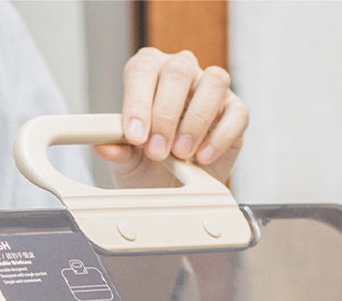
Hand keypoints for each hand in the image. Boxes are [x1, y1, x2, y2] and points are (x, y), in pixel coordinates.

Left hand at [95, 47, 248, 188]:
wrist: (174, 188)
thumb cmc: (148, 165)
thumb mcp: (127, 161)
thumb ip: (117, 150)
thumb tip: (105, 147)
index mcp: (148, 72)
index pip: (142, 70)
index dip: (138, 102)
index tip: (135, 136)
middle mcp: (181, 72)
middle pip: (179, 71)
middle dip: (166, 115)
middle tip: (157, 151)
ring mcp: (210, 90)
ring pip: (213, 83)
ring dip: (195, 121)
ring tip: (182, 154)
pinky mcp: (235, 112)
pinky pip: (236, 114)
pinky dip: (220, 137)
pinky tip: (203, 158)